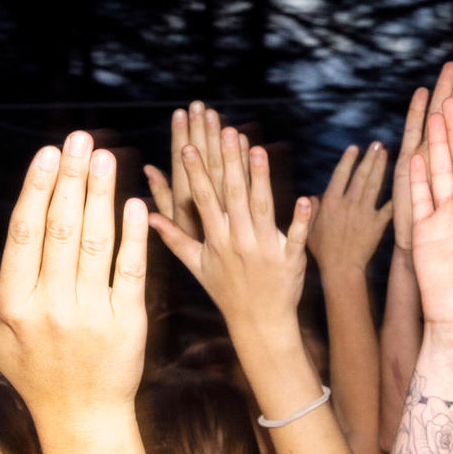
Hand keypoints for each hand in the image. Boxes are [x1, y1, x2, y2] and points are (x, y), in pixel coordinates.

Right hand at [0, 132, 147, 417]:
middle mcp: (53, 309)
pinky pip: (131, 271)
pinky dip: (133, 236)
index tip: (47, 154)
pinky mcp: (129, 325)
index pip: (25, 236)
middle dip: (71, 180)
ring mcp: (93, 316)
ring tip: (105, 157)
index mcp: (15, 306)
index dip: (37, 190)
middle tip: (79, 139)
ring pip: (96, 244)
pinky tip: (133, 203)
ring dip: (101, 196)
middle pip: (61, 231)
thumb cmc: (30, 371)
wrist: (82, 417)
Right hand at [148, 122, 312, 339]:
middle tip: (226, 131)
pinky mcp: (290, 259)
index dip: (196, 173)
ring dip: (261, 179)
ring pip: (263, 209)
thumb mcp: (196, 266)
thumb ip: (174, 238)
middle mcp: (240, 241)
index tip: (187, 146)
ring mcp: (266, 250)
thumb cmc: (227, 292)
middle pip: (234, 196)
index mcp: (216, 240)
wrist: (259, 323)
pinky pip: (297, 237)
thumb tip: (147, 216)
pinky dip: (302, 220)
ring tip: (257, 148)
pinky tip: (305, 198)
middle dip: (229, 163)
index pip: (203, 200)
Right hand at [310, 142, 392, 275]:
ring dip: (380, 168)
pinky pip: (387, 207)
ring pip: (374, 185)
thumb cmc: (322, 251)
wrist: (342, 269)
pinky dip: (394, 196)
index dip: (348, 160)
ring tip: (386, 153)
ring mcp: (364, 213)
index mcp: (331, 202)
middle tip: (377, 144)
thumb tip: (313, 196)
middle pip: (361, 175)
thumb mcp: (308, 229)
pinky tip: (402, 184)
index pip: (341, 174)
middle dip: (369, 157)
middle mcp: (349, 203)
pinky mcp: (377, 225)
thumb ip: (310, 209)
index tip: (355, 148)